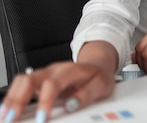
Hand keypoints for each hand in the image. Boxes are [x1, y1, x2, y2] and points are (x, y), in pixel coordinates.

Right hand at [0, 61, 115, 122]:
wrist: (97, 65)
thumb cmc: (98, 76)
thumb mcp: (101, 86)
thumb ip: (86, 95)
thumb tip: (69, 106)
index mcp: (70, 70)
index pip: (53, 84)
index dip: (45, 102)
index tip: (42, 119)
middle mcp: (54, 70)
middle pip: (29, 79)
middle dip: (18, 99)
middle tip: (12, 118)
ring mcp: (44, 74)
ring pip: (21, 81)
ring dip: (11, 99)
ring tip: (6, 117)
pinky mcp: (39, 81)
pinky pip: (21, 86)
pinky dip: (12, 99)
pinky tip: (8, 112)